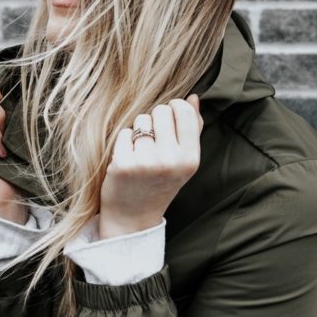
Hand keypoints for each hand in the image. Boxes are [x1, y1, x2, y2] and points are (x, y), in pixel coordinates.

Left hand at [96, 94, 202, 239]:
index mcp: (190, 159)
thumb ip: (192, 129)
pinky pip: (124, 133)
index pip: (184, 110)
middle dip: (156, 120)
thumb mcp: (183, 162)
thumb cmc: (160, 184)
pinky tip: (127, 160)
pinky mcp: (123, 165)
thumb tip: (194, 98)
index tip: (169, 121)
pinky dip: (124, 143)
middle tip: (153, 143)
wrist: (133, 218)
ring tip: (141, 153)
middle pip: (161, 111)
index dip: (174, 109)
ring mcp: (146, 163)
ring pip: (141, 120)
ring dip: (139, 131)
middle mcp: (171, 161)